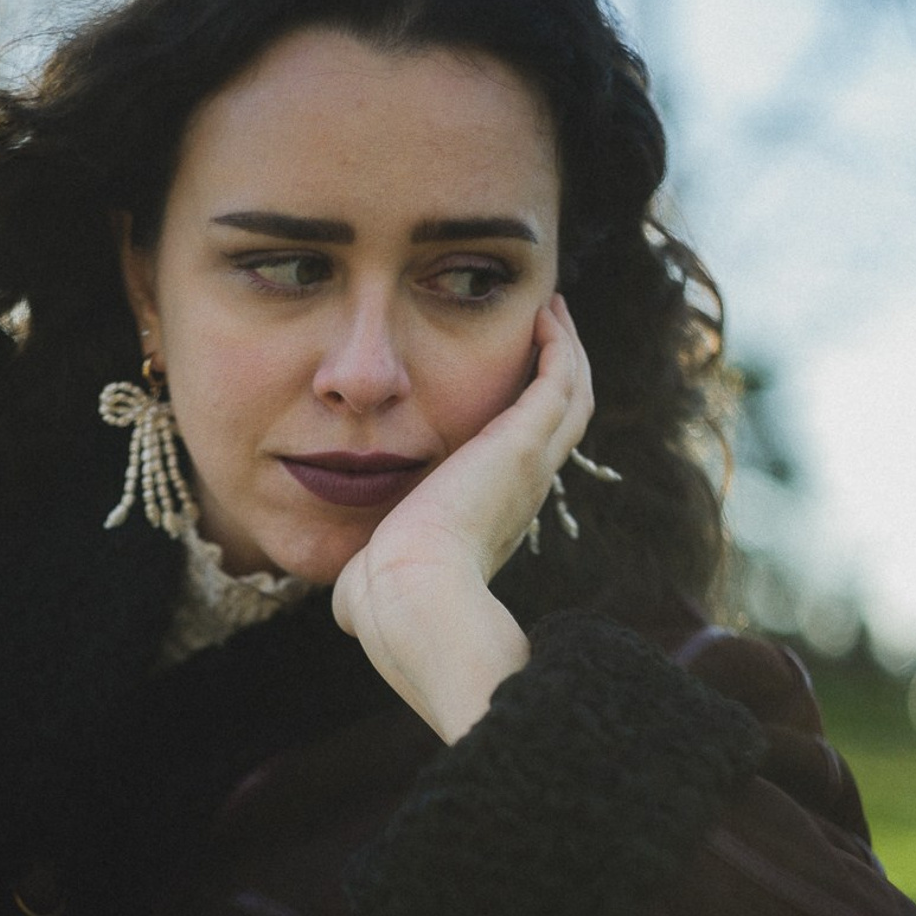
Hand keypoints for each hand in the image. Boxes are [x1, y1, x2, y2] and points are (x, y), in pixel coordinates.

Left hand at [332, 294, 593, 741]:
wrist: (410, 595)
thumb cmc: (386, 600)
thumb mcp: (379, 583)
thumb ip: (367, 579)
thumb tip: (344, 604)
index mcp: (493, 519)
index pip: (523, 461)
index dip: (524, 423)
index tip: (508, 390)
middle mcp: (523, 491)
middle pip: (561, 422)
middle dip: (558, 374)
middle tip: (549, 331)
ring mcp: (531, 465)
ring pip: (571, 395)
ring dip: (567, 350)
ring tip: (553, 311)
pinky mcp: (523, 441)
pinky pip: (559, 378)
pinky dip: (560, 344)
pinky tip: (545, 313)